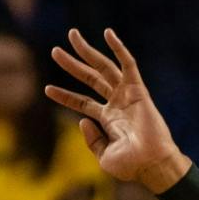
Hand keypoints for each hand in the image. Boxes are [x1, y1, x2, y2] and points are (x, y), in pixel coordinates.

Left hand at [47, 29, 187, 190]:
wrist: (151, 164)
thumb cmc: (131, 166)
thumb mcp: (103, 156)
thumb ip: (91, 139)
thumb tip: (81, 121)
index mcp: (108, 119)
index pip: (81, 103)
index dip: (64, 95)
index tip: (47, 88)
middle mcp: (117, 104)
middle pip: (90, 78)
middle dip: (72, 63)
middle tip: (55, 50)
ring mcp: (127, 95)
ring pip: (103, 67)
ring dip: (87, 51)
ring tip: (71, 35)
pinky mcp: (138, 90)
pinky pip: (128, 65)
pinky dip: (119, 49)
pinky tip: (108, 34)